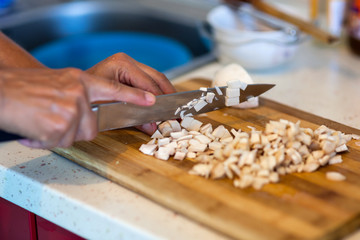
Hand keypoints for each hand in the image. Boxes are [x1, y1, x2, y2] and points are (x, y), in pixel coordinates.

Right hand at [0, 68, 155, 148]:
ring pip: (78, 136)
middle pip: (94, 126)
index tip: (152, 100)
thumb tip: (92, 112)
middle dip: (78, 130)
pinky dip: (46, 140)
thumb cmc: (26, 88)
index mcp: (81, 80)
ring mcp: (70, 109)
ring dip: (60, 135)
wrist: (1, 91)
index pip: (115, 89)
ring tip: (43, 121)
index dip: (135, 96)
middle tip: (57, 120)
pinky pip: (61, 142)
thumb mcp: (59, 81)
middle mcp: (79, 93)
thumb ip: (81, 94)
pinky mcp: (59, 126)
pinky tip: (35, 128)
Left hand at [87, 53, 175, 133]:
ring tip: (173, 107)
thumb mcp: (111, 109)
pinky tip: (163, 102)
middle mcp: (126, 60)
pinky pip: (150, 79)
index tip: (169, 112)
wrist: (75, 92)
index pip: (148, 84)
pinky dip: (158, 91)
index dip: (160, 100)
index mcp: (121, 65)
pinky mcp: (130, 70)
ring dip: (165, 92)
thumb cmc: (88, 98)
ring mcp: (129, 63)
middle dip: (167, 95)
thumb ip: (133, 117)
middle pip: (156, 78)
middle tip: (175, 111)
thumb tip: (153, 127)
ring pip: (156, 77)